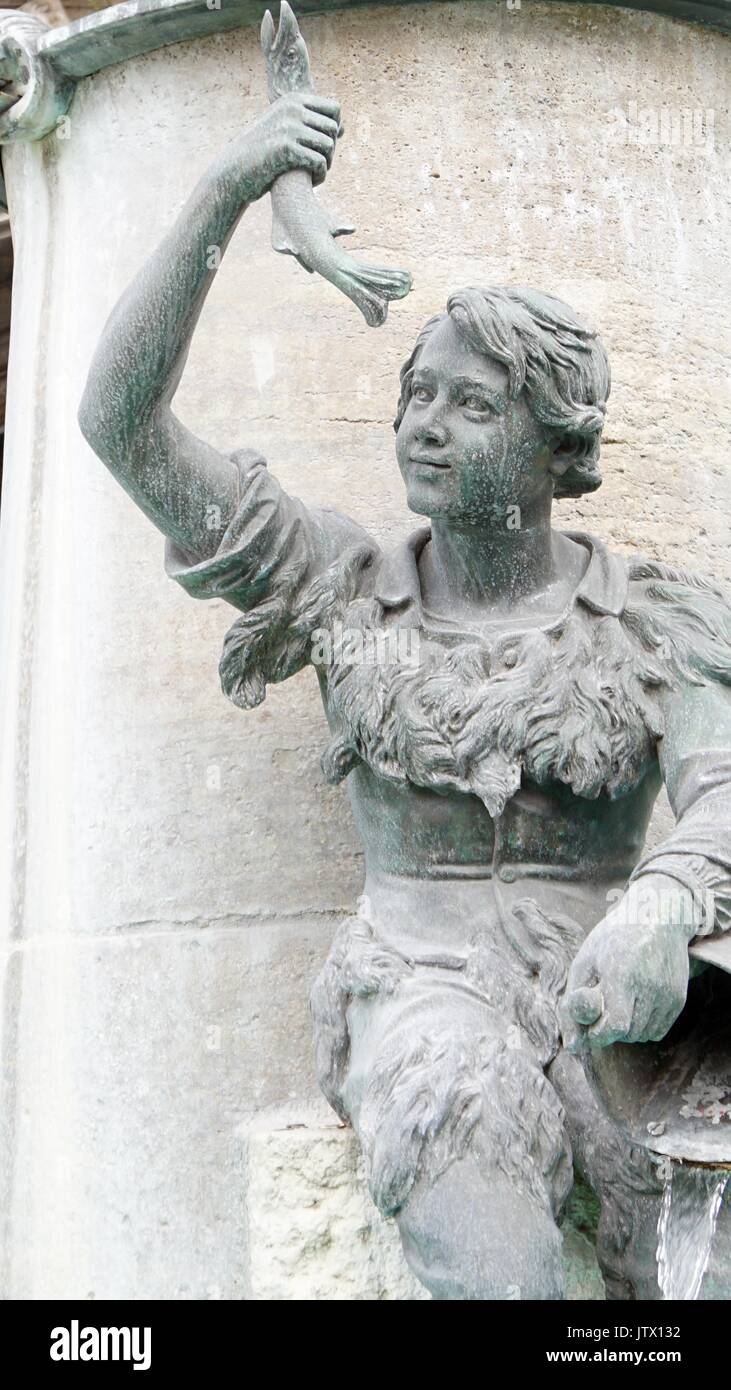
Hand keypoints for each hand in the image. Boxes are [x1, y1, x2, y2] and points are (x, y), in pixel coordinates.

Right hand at [228, 92, 341, 198]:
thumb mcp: (287, 132)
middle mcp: (292, 109)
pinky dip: (320, 176)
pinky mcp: (286, 149)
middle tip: (319, 165)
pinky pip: (320, 162)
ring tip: (316, 174)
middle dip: (331, 150)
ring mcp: (288, 127)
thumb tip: (343, 128)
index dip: (335, 130)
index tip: (322, 148)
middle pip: (334, 128)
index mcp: (293, 100)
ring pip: (329, 146)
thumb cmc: (265, 154)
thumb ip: (312, 127)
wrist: (236, 171)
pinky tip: (312, 183)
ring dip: (327, 165)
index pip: (335, 109)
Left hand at [562, 874, 699, 1048]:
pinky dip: (643, 1026)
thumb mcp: (584, 962)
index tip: (591, 1021)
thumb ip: (574, 1005)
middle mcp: (650, 986)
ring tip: (620, 1000)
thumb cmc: (612, 940)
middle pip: (628, 1034)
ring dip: (626, 1029)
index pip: (615, 1026)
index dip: (599, 1032)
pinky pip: (658, 1031)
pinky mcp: (678, 999)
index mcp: (622, 974)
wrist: (656, 917)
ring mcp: (668, 994)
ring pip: (642, 1036)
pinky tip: (636, 1002)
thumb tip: (572, 1047)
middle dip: (610, 1029)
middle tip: (605, 1005)